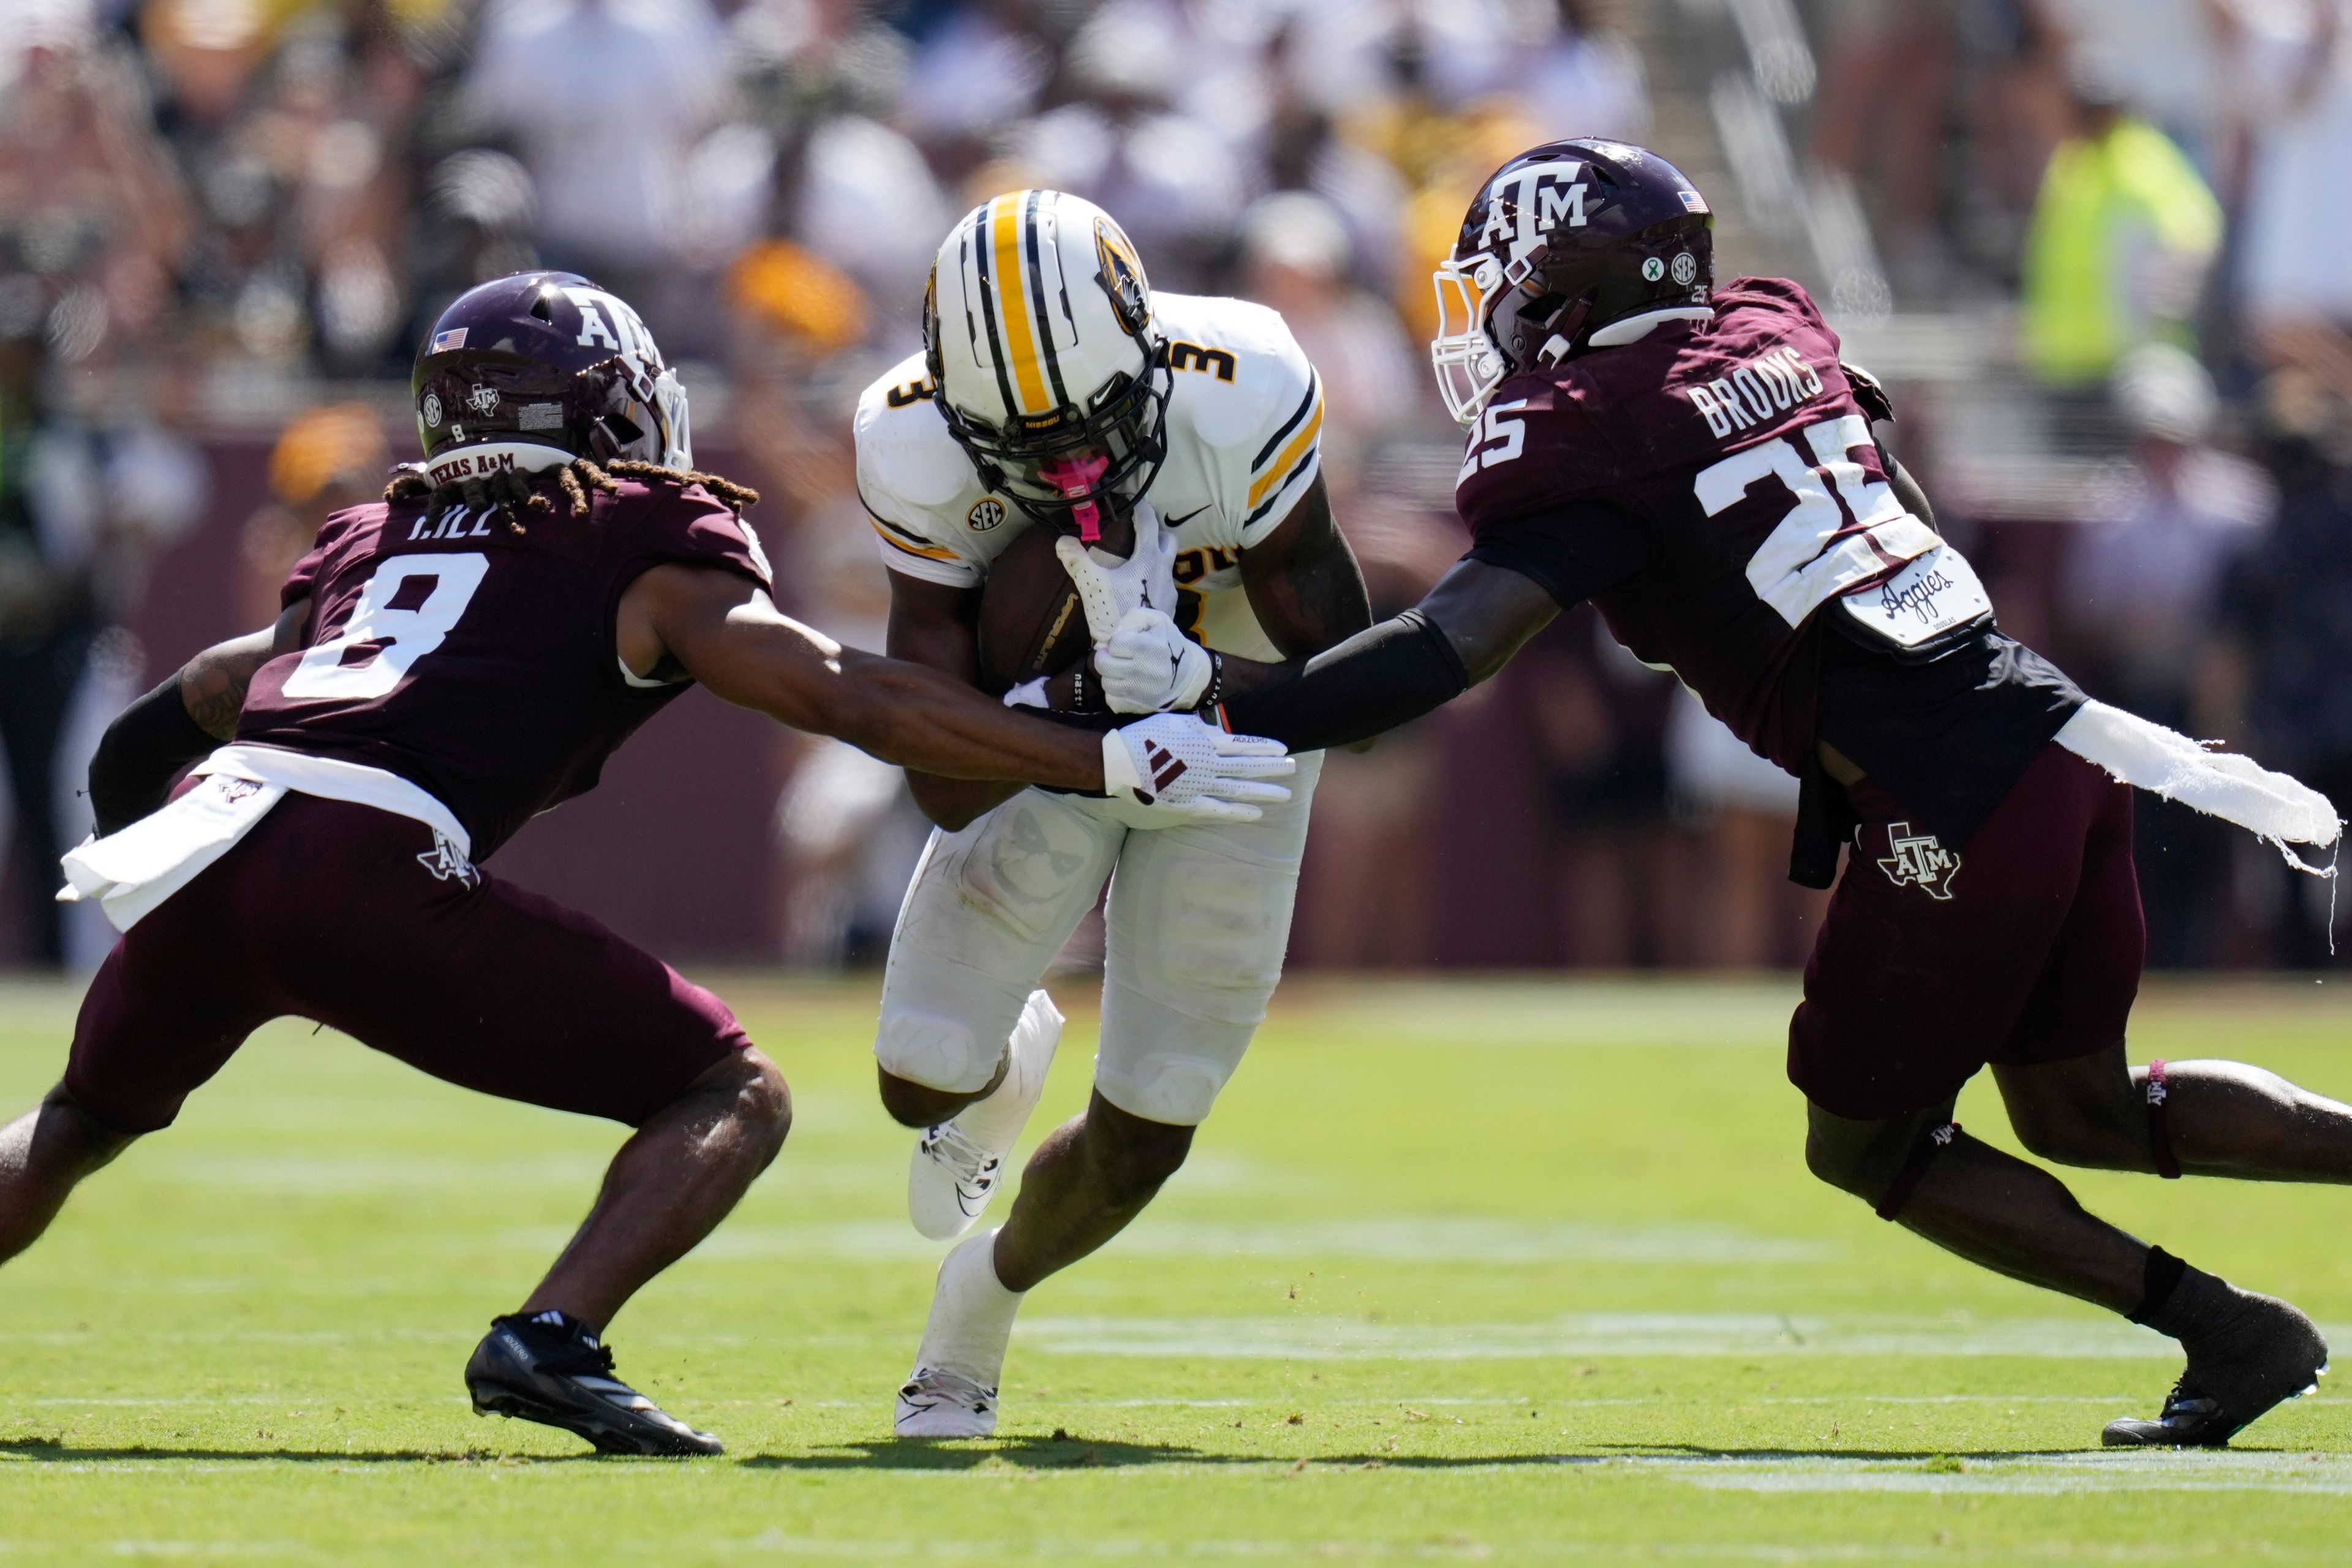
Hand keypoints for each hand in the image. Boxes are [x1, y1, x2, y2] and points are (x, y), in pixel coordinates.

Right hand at [1056, 500, 1177, 642]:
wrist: (1138, 651)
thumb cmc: (1118, 614)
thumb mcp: (1093, 585)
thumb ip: (1077, 561)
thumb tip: (1062, 541)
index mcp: (1149, 558)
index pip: (1149, 522)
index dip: (1140, 509)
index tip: (1132, 504)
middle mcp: (1164, 570)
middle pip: (1168, 539)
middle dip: (1156, 532)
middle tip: (1139, 534)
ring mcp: (1170, 589)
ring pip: (1169, 563)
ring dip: (1157, 557)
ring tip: (1137, 563)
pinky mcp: (1171, 607)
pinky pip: (1165, 585)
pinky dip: (1155, 580)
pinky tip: (1140, 590)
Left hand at [1094, 607, 1212, 713]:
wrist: (1188, 676)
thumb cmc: (1171, 645)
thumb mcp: (1157, 621)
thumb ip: (1133, 619)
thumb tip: (1110, 637)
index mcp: (1146, 648)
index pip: (1114, 644)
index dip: (1116, 641)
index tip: (1124, 643)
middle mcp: (1140, 671)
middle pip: (1103, 665)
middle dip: (1105, 657)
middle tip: (1115, 656)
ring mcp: (1137, 691)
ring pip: (1106, 682)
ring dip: (1110, 674)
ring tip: (1121, 669)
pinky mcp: (1136, 705)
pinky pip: (1112, 699)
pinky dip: (1115, 690)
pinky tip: (1125, 683)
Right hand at [1100, 712, 1292, 823]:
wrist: (1118, 761)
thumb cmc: (1142, 737)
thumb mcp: (1172, 722)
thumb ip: (1197, 726)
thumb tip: (1216, 729)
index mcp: (1204, 741)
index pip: (1243, 744)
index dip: (1264, 747)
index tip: (1283, 749)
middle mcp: (1208, 763)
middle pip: (1247, 766)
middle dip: (1273, 767)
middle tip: (1293, 768)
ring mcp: (1200, 785)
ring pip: (1240, 788)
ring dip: (1264, 791)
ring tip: (1285, 794)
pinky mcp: (1189, 805)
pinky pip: (1220, 810)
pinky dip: (1239, 812)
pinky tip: (1257, 814)